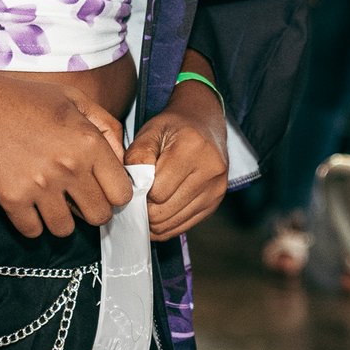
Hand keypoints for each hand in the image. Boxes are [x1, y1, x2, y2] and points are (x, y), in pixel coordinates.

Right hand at [0, 81, 134, 239]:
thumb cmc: (26, 100)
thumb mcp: (74, 99)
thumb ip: (106, 126)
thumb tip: (123, 159)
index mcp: (89, 142)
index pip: (122, 193)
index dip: (115, 195)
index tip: (103, 191)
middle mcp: (69, 167)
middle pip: (98, 216)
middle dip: (90, 211)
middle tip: (77, 199)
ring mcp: (40, 185)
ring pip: (65, 230)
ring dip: (60, 220)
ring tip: (51, 202)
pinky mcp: (13, 198)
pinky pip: (32, 231)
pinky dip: (31, 223)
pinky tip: (28, 205)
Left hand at [130, 79, 229, 241]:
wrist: (204, 123)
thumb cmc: (173, 128)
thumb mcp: (150, 131)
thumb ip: (138, 157)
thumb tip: (132, 191)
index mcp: (192, 147)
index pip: (157, 191)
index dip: (139, 193)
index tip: (133, 186)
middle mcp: (210, 169)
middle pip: (165, 210)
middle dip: (145, 209)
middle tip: (135, 199)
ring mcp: (216, 187)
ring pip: (173, 222)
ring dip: (154, 220)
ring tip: (145, 206)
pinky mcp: (216, 200)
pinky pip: (185, 226)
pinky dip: (167, 225)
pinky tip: (157, 215)